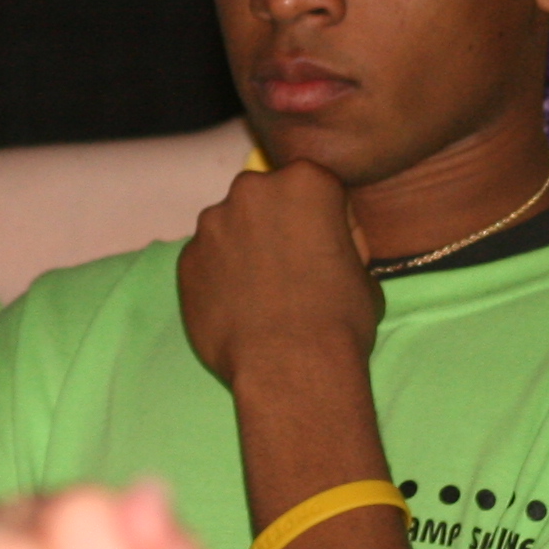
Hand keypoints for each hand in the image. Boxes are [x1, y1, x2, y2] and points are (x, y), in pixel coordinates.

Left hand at [176, 158, 379, 395]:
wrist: (290, 367)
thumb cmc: (339, 319)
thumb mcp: (363, 272)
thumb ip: (339, 245)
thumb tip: (327, 251)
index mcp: (305, 181)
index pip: (321, 193)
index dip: (332, 227)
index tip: (334, 256)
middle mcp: (252, 190)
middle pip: (269, 203)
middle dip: (281, 229)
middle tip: (296, 272)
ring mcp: (212, 224)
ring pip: (233, 229)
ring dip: (247, 251)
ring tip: (265, 296)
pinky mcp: (186, 259)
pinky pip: (209, 262)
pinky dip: (221, 279)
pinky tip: (240, 310)